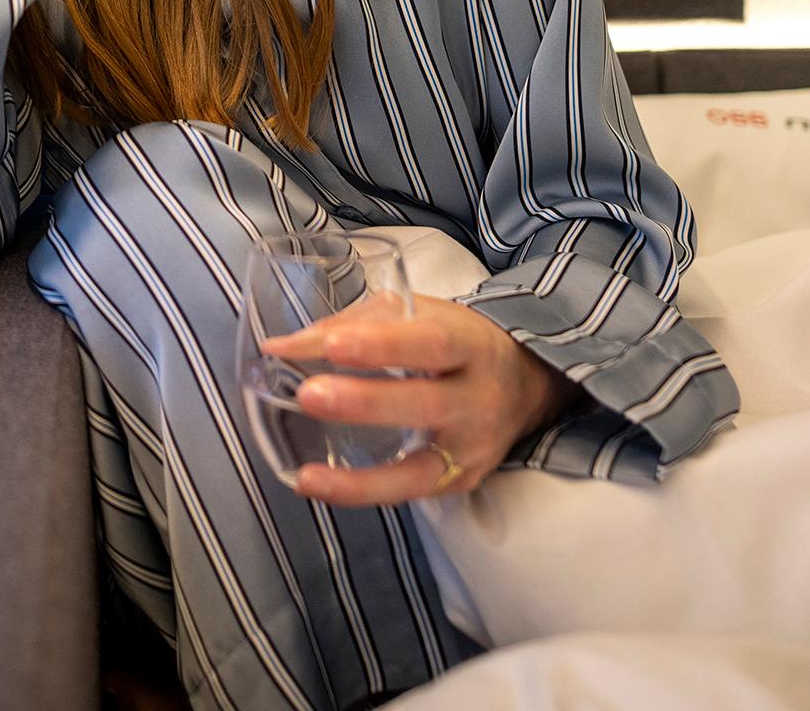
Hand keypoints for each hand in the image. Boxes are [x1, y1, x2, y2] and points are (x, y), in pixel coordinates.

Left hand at [259, 297, 578, 505]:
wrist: (526, 385)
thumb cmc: (457, 341)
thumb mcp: (419, 315)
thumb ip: (355, 325)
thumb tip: (283, 347)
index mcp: (469, 345)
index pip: (430, 344)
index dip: (382, 345)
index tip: (333, 345)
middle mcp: (478, 399)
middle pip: (425, 405)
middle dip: (365, 403)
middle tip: (310, 395)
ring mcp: (471, 448)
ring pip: (420, 471)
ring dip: (360, 479)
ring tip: (308, 476)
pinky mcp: (460, 481)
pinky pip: (410, 494)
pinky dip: (364, 493)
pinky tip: (321, 488)